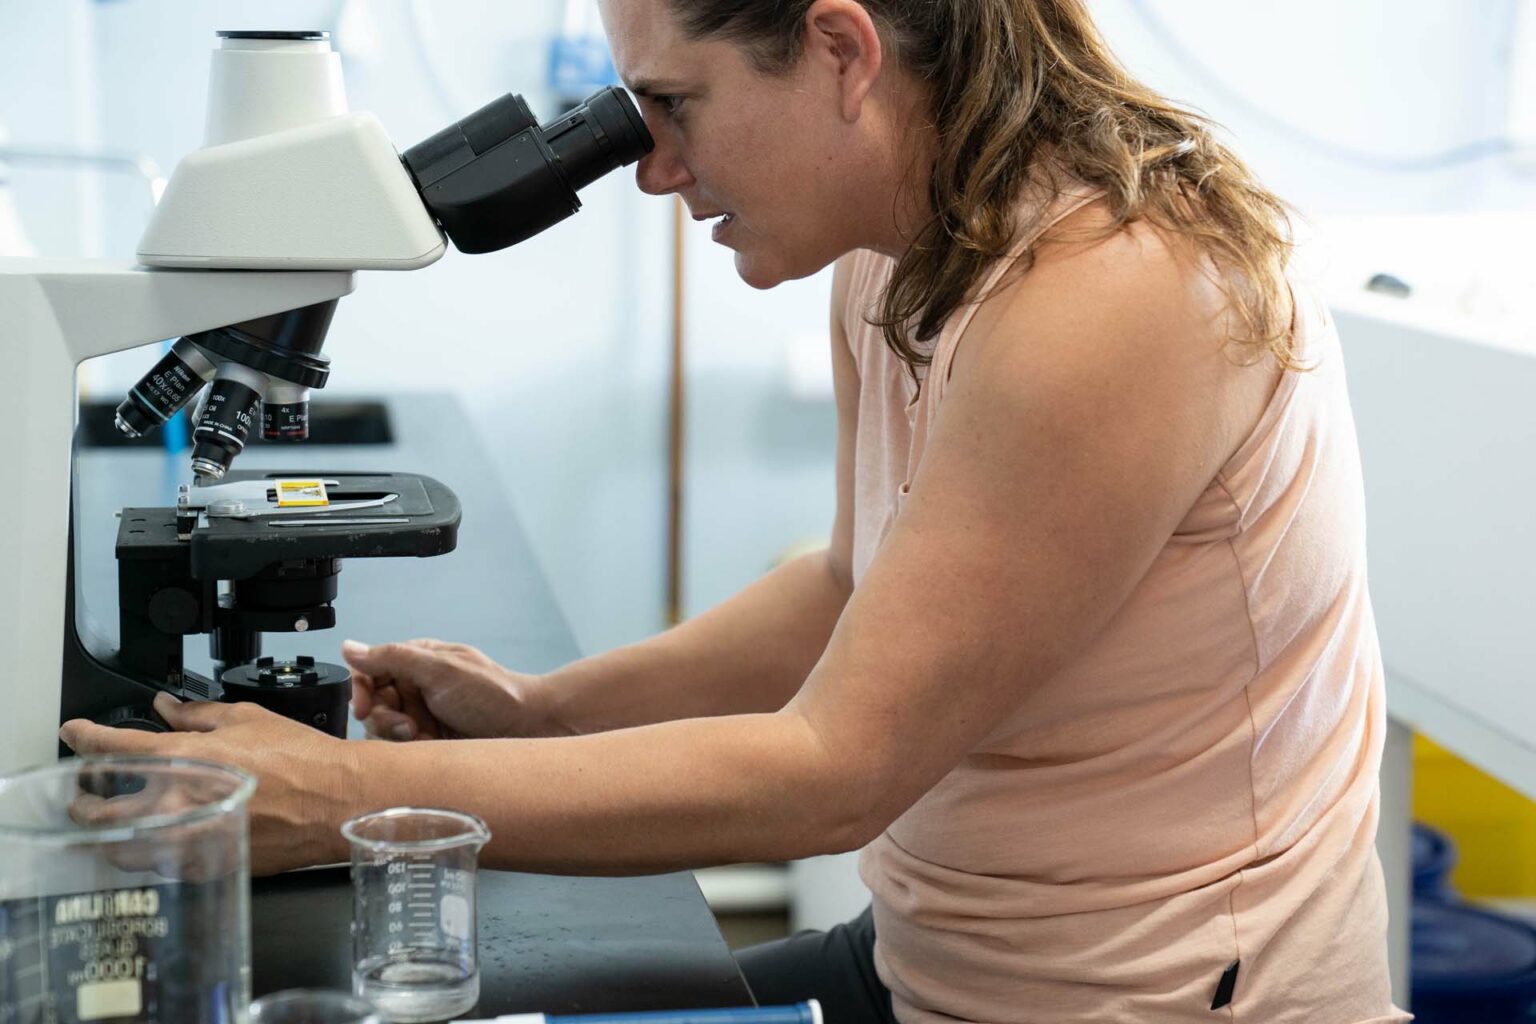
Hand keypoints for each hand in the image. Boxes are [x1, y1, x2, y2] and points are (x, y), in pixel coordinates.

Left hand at [59, 693, 359, 874]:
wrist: (337, 800)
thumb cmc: (302, 760)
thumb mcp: (247, 718)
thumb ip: (197, 713)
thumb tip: (168, 708)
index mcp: (181, 759)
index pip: (109, 748)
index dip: (81, 738)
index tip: (73, 734)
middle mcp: (175, 803)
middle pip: (96, 812)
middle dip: (80, 802)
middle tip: (81, 794)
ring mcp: (187, 841)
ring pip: (118, 849)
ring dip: (105, 836)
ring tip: (109, 825)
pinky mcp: (204, 867)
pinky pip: (157, 867)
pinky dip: (146, 853)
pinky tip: (155, 841)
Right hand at [342, 638, 560, 741]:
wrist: (528, 727)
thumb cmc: (491, 692)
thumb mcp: (441, 669)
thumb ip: (394, 658)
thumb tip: (350, 647)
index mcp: (416, 661)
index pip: (371, 671)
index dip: (363, 690)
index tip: (366, 708)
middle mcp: (416, 688)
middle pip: (375, 705)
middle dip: (385, 718)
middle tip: (407, 726)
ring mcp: (423, 716)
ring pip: (385, 731)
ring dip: (398, 736)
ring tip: (421, 736)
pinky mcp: (430, 743)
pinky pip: (403, 751)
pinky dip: (411, 752)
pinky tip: (429, 748)